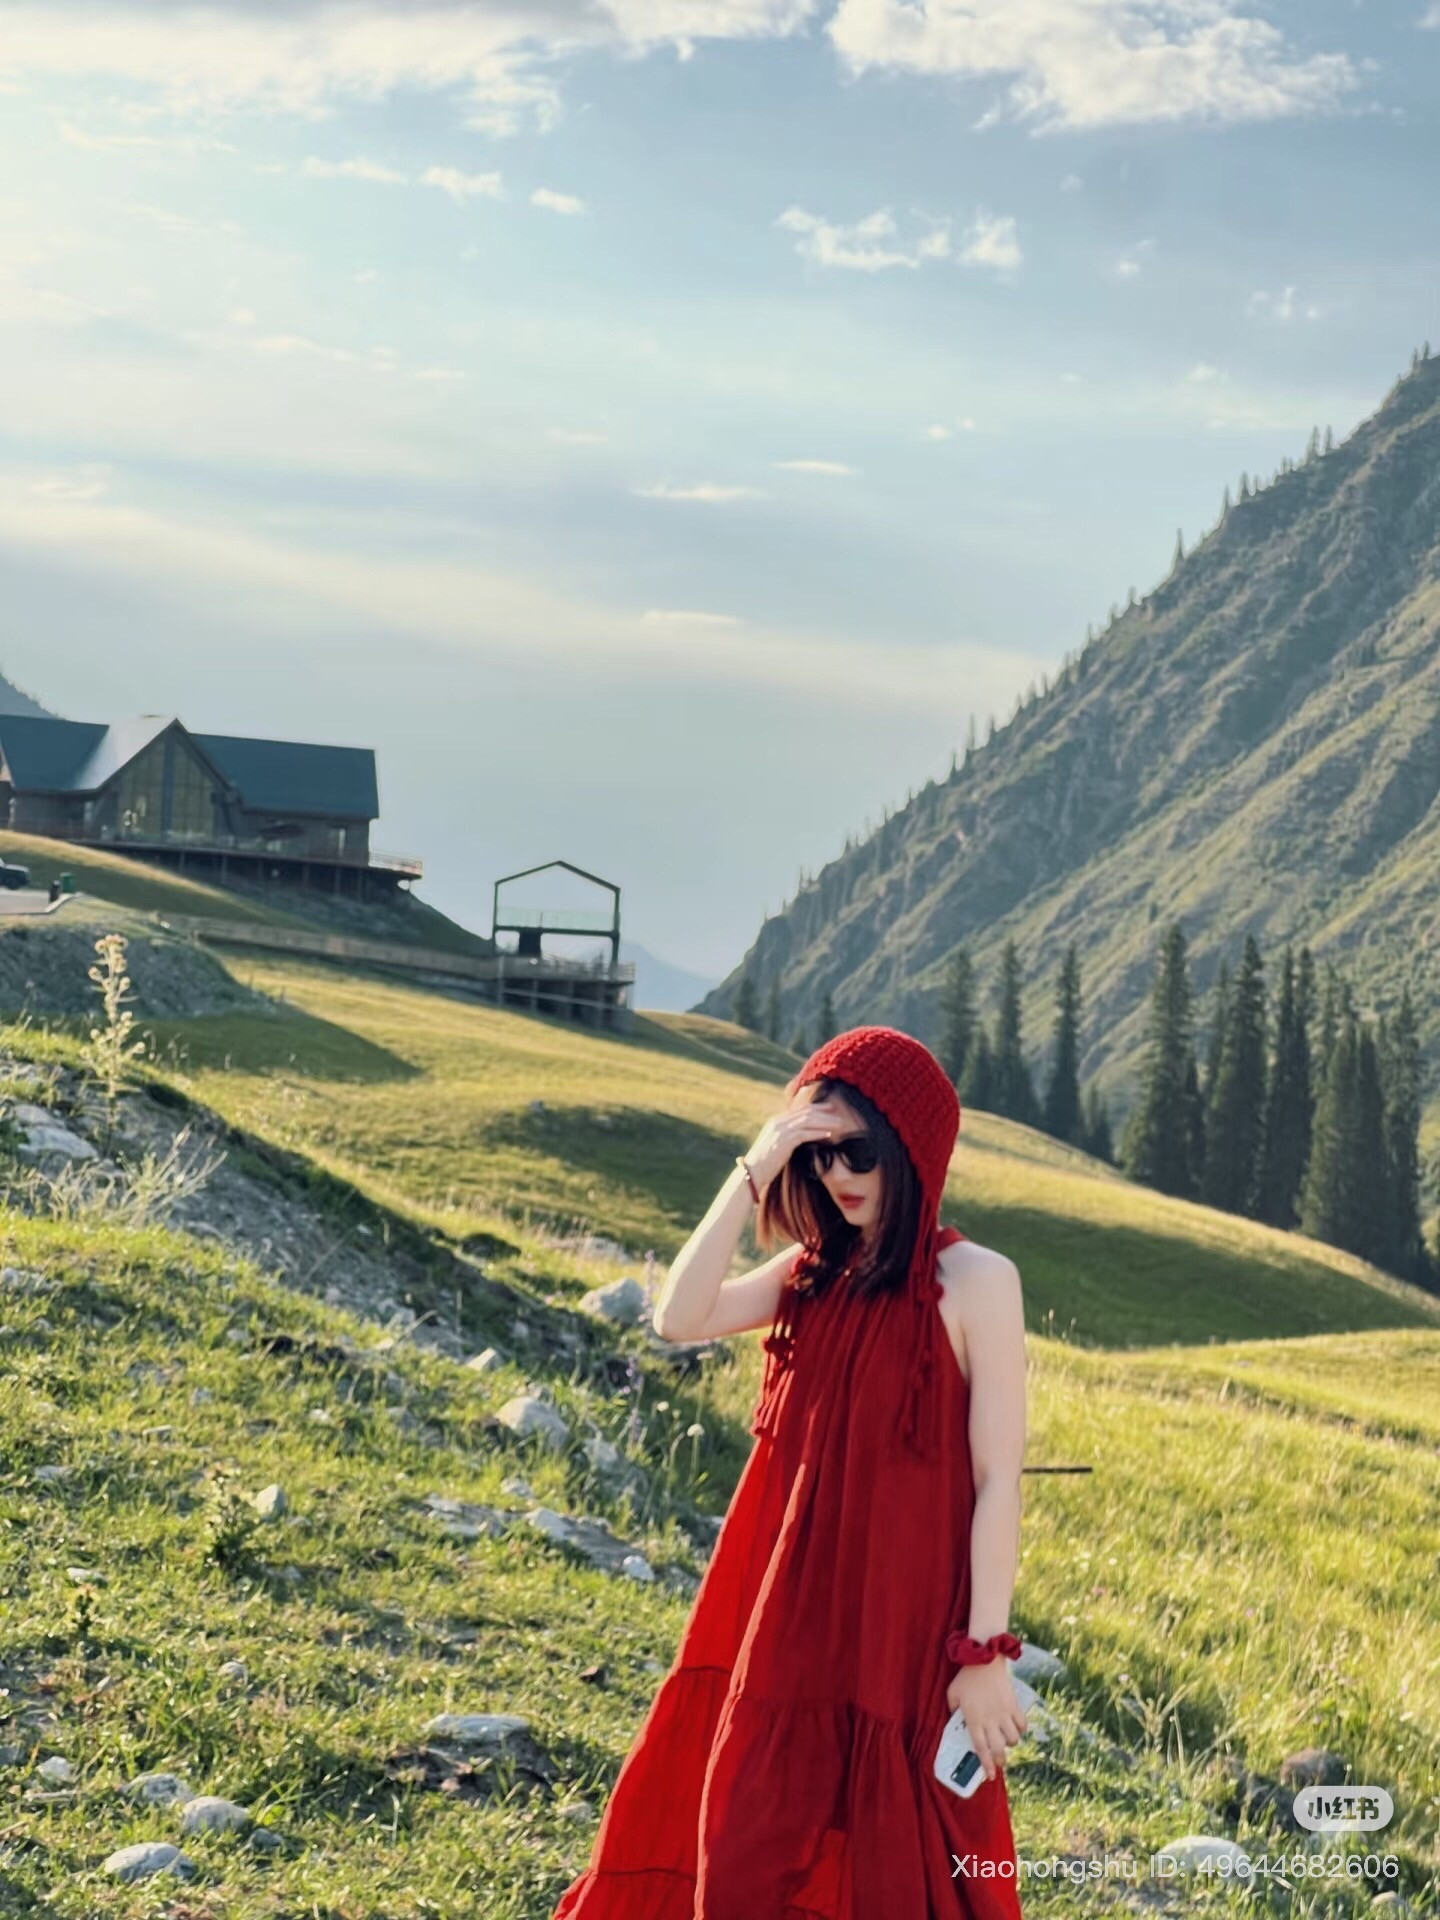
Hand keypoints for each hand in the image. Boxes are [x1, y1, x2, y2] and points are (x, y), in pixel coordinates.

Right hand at [742, 1097, 853, 1192]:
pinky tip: (829, 1134)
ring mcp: (782, 1131)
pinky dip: (819, 1133)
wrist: (752, 1172)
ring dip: (825, 1121)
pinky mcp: (785, 1141)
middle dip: (824, 1112)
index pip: (799, 1110)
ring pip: (808, 1120)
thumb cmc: (764, 1162)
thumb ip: (785, 1136)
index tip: (828, 1109)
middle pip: (806, 1112)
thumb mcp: (774, 1144)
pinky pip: (806, 1133)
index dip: (816, 1108)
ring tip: (839, 1124)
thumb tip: (800, 1136)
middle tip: (838, 1113)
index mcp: (776, 1121)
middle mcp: (779, 1122)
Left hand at [945, 1660, 1027, 1783]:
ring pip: (1013, 1739)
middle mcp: (990, 1720)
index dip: (986, 1764)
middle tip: (999, 1762)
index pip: (981, 1748)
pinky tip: (1016, 1727)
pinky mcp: (1014, 1704)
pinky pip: (1022, 1723)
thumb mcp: (952, 1694)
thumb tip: (955, 1720)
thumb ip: (952, 1710)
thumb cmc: (965, 1676)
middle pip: (998, 1748)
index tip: (990, 1776)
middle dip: (1000, 1760)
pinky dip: (1021, 1729)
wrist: (984, 1658)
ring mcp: (1004, 1713)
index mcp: (974, 1719)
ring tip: (1006, 1740)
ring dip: (1010, 1743)